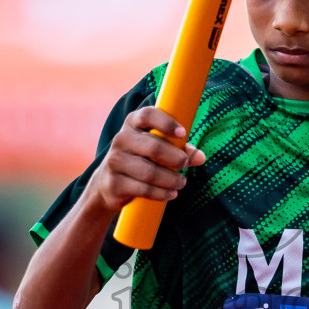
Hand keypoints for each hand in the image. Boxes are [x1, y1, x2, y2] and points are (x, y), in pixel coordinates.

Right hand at [87, 106, 206, 213]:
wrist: (107, 184)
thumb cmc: (140, 160)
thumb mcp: (156, 149)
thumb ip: (178, 149)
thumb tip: (201, 157)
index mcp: (132, 124)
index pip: (148, 115)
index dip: (166, 122)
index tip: (183, 133)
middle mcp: (121, 139)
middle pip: (153, 146)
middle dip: (175, 157)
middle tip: (185, 164)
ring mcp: (114, 161)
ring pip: (149, 171)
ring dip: (170, 179)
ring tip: (181, 182)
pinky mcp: (114, 183)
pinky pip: (143, 189)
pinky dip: (161, 193)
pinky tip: (171, 194)